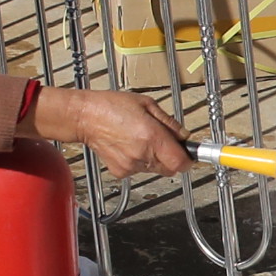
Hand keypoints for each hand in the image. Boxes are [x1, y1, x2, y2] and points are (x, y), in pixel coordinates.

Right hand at [26, 87, 187, 177]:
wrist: (85, 117)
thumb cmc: (112, 106)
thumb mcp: (148, 104)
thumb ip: (170, 122)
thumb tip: (184, 136)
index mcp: (151, 137)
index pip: (181, 163)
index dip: (188, 159)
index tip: (189, 153)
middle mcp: (142, 155)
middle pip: (170, 168)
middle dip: (172, 156)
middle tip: (163, 141)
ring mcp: (130, 165)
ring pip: (155, 169)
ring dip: (155, 158)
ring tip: (141, 139)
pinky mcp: (121, 171)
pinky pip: (140, 170)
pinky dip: (140, 161)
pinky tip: (130, 145)